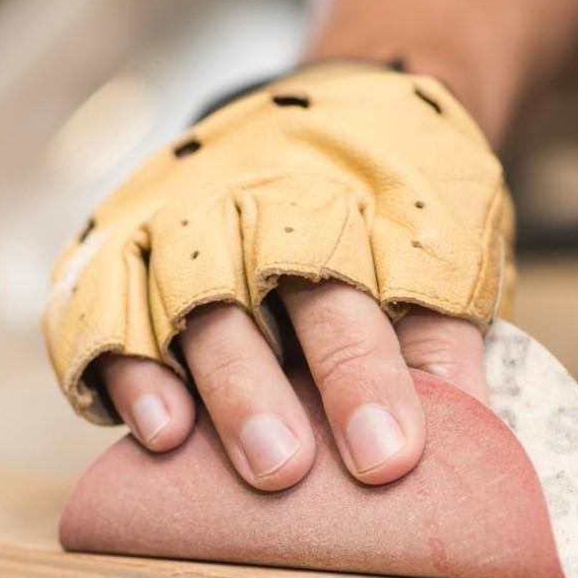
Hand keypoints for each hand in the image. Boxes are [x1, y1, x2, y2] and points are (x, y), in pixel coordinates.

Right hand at [43, 63, 512, 490]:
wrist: (332, 108)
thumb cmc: (394, 208)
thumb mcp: (448, 250)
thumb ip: (447, 345)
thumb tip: (474, 452)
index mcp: (362, 206)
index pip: (372, 295)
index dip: (372, 379)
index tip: (388, 458)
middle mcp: (267, 206)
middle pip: (275, 296)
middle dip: (275, 387)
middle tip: (287, 470)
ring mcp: (191, 222)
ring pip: (191, 302)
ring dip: (210, 384)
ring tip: (206, 449)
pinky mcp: (124, 248)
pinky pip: (103, 309)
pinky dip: (122, 367)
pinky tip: (153, 426)